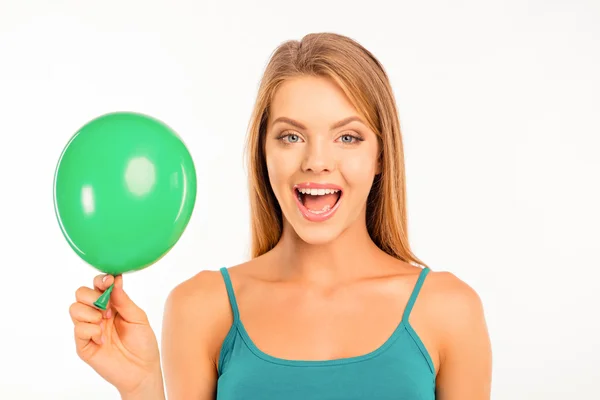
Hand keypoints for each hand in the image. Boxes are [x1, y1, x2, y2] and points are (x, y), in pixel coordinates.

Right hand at [69, 274, 162, 395]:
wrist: (142, 370)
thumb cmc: (143, 343)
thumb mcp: (138, 317)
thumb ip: (124, 300)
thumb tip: (115, 281)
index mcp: (111, 305)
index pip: (97, 285)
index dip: (101, 280)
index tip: (109, 280)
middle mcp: (97, 314)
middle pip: (81, 293)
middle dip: (93, 296)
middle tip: (108, 309)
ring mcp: (89, 329)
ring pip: (74, 308)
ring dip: (91, 313)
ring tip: (105, 323)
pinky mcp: (84, 345)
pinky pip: (78, 329)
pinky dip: (91, 331)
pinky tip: (103, 339)